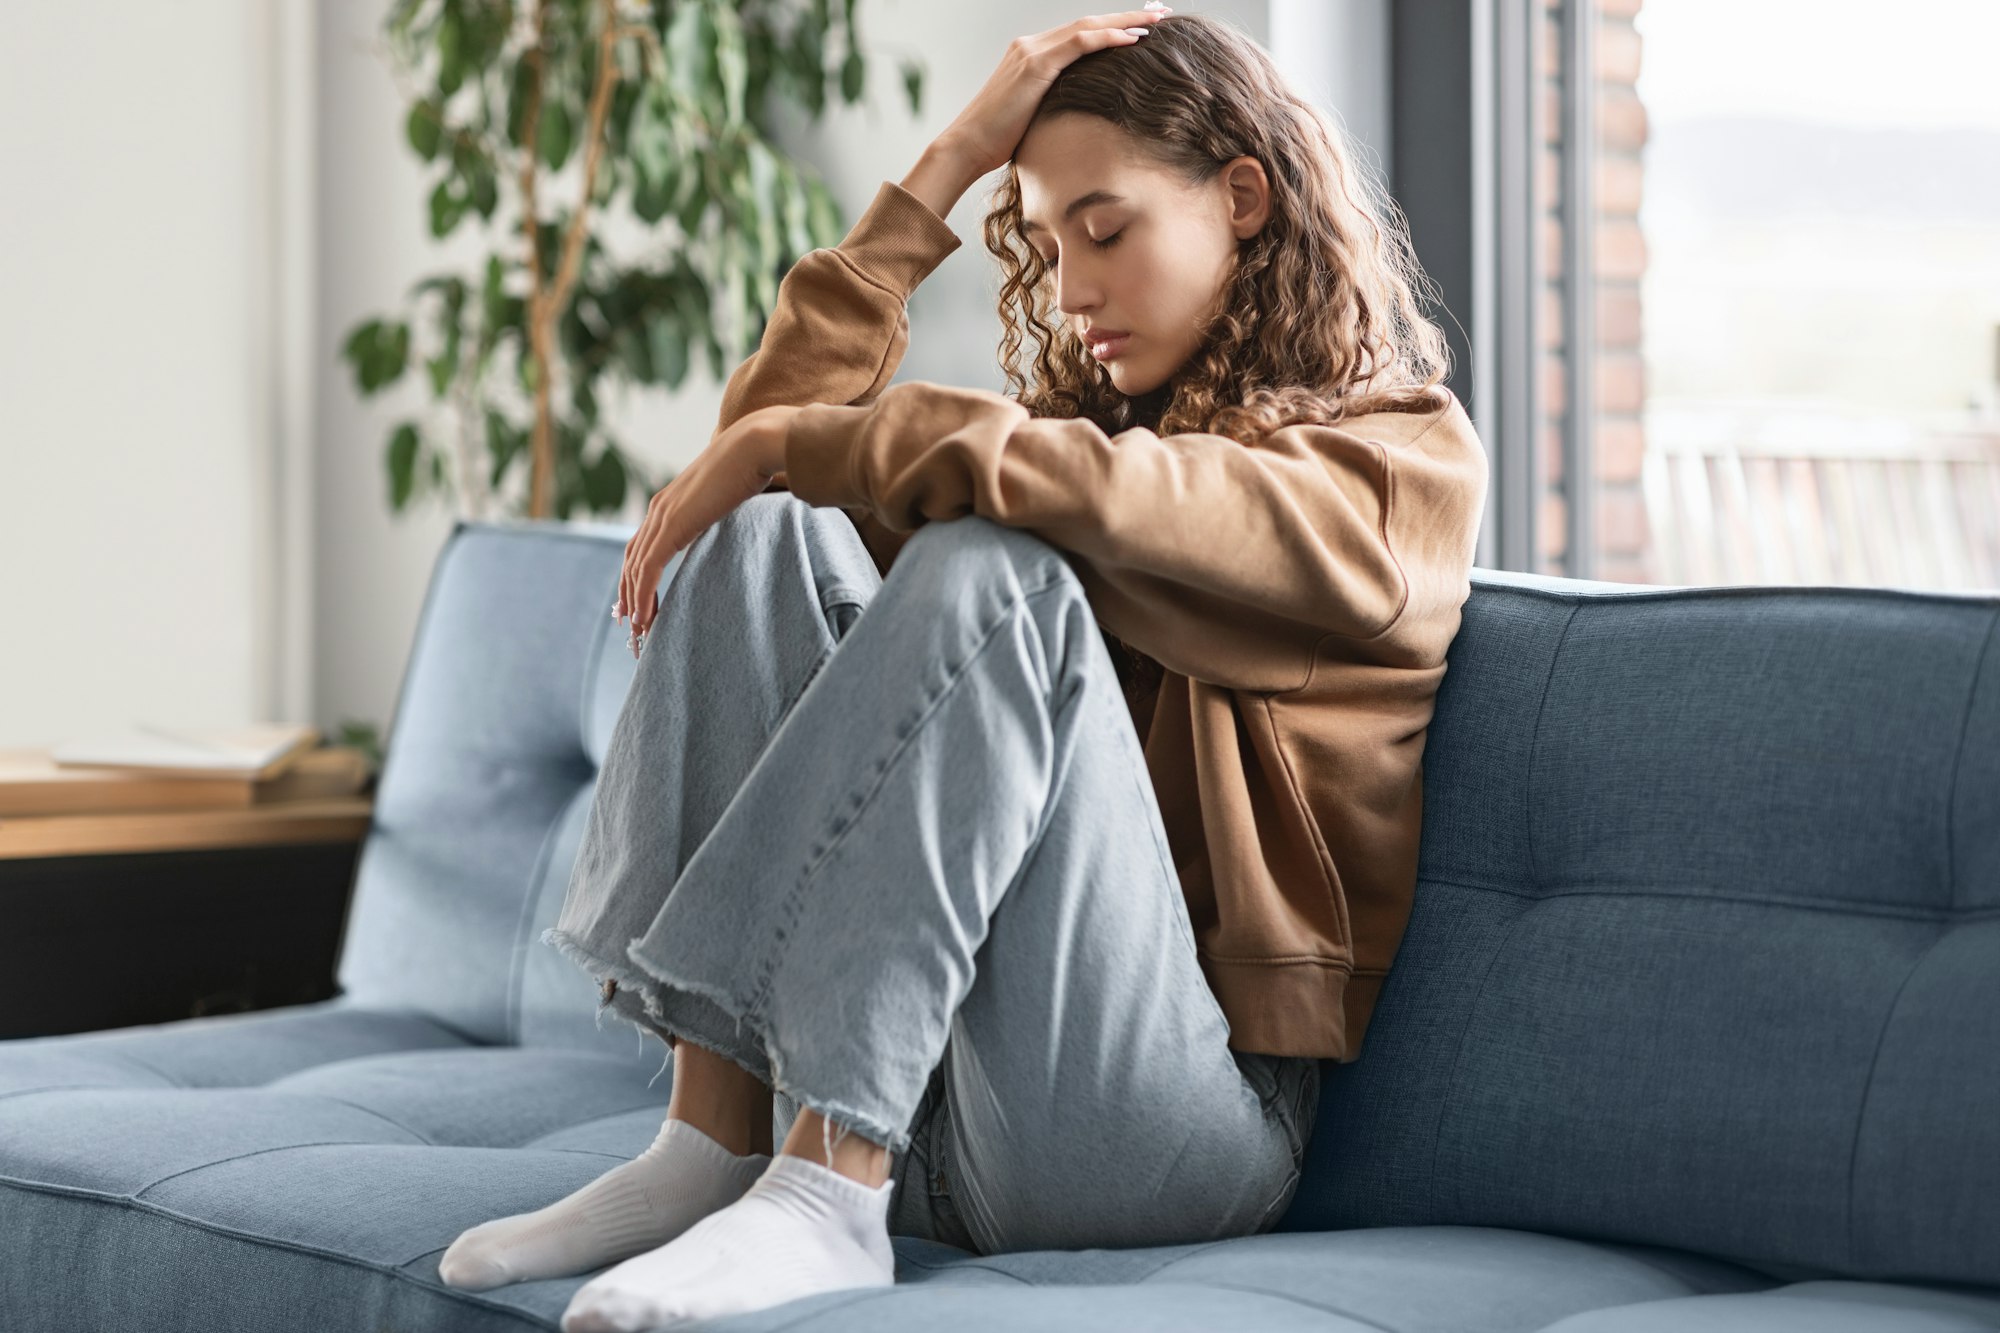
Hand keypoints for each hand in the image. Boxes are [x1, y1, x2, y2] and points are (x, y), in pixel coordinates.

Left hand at [613, 404, 800, 654]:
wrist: (754, 445)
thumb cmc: (752, 466)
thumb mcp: (728, 496)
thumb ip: (719, 512)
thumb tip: (732, 523)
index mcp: (669, 503)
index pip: (642, 546)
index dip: (637, 576)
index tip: (639, 604)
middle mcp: (658, 509)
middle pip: (631, 560)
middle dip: (629, 595)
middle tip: (630, 627)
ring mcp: (662, 516)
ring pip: (635, 568)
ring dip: (634, 603)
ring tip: (637, 633)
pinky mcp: (672, 526)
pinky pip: (648, 568)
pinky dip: (643, 595)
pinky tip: (645, 618)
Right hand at [931, 7, 1170, 179]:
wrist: (967, 146)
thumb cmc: (997, 142)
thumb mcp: (1033, 117)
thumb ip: (1054, 105)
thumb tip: (1080, 117)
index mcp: (1030, 55)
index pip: (1079, 34)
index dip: (1111, 28)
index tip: (1140, 27)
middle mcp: (1031, 45)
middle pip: (1088, 23)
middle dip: (1126, 16)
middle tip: (1160, 11)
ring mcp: (1031, 52)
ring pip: (1088, 26)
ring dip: (1125, 21)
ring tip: (1156, 19)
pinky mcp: (1035, 65)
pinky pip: (1079, 43)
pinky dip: (1108, 37)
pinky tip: (1133, 38)